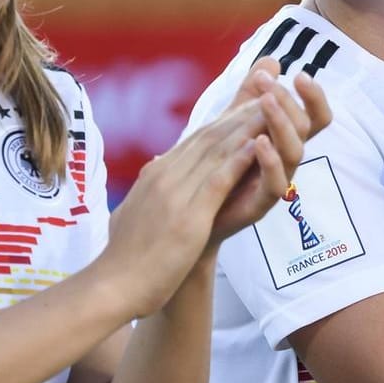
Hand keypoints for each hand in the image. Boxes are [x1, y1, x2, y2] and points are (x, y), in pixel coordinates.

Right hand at [98, 100, 267, 318]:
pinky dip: (239, 160)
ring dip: (245, 128)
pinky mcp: (188, 216)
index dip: (224, 121)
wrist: (112, 285)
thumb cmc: (124, 258)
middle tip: (268, 97)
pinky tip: (259, 146)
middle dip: (240, 115)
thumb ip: (147, 188)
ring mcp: (175, 193)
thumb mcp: (133, 211)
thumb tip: (152, 168)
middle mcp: (165, 175)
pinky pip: (217, 181)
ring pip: (216, 151)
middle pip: (208, 137)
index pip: (195, 139)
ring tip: (271, 110)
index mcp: (155, 175)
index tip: (247, 108)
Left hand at [209, 57, 332, 243]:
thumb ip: (251, 94)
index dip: (314, 97)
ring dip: (282, 124)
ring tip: (267, 102)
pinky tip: (258, 142)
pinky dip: (270, 161)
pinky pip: (276, 183)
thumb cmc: (222, 166)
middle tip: (270, 83)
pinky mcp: (261, 203)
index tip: (299, 74)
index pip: (314, 116)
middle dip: (290, 102)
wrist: (196, 211)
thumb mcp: (234, 123)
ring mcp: (277, 180)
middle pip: (305, 128)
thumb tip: (271, 59)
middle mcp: (287, 158)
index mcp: (285, 139)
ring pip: (295, 152)